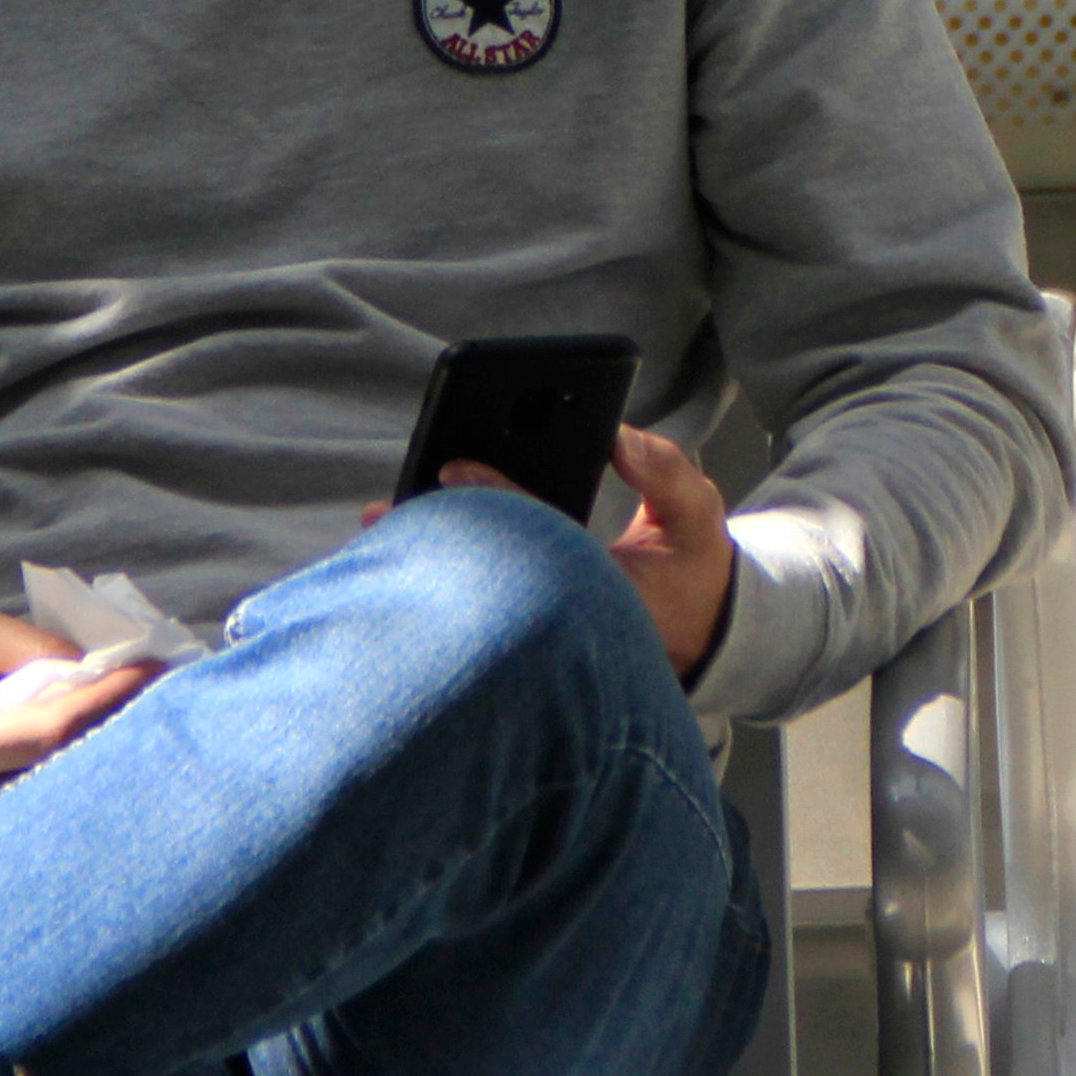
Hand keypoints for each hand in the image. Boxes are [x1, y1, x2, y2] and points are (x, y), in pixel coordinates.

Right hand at [0, 606, 155, 832]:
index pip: (51, 728)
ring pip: (65, 804)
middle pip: (68, 774)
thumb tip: (98, 669)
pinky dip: (84, 788)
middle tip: (166, 700)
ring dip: (109, 765)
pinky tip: (112, 761)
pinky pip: (50, 819)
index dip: (107, 700)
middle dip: (120, 734)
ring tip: (146, 727)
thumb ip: (33, 646)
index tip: (155, 671)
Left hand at [361, 429, 734, 681]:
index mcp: (610, 593)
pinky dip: (442, 574)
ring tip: (377, 524)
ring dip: (429, 560)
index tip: (453, 467)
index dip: (498, 499)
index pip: (542, 539)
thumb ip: (664, 474)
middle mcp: (568, 617)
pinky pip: (478, 604)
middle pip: (493, 572)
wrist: (699, 638)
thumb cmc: (691, 574)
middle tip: (382, 511)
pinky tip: (400, 545)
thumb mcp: (697, 519)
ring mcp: (543, 631)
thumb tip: (615, 437)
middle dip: (441, 537)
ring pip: (477, 598)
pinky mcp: (526, 631)